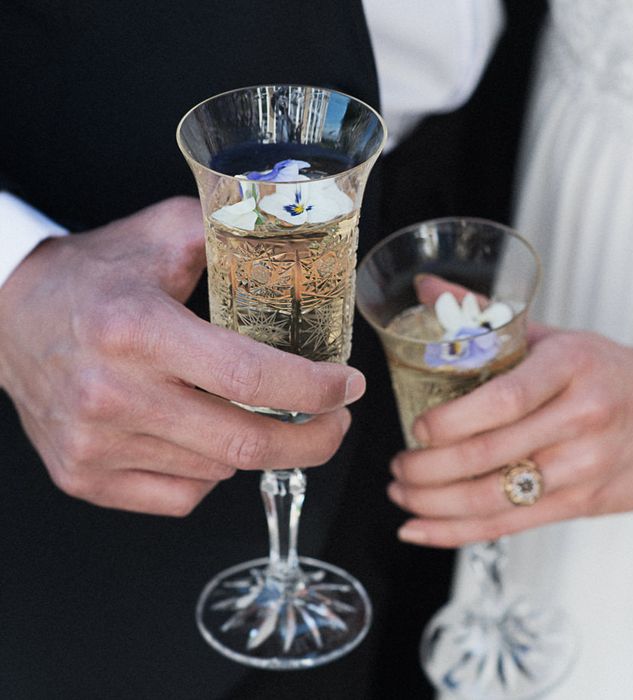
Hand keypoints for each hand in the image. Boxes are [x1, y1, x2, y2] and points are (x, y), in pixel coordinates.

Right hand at [0, 197, 364, 515]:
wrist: (9, 314)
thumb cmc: (92, 275)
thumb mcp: (162, 235)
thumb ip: (230, 236)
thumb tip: (297, 243)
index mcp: (137, 329)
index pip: (249, 376)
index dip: (313, 389)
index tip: (348, 386)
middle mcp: (112, 394)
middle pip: (244, 442)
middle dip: (312, 440)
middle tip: (336, 423)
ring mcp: (94, 444)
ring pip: (218, 471)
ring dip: (255, 447)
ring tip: (259, 416)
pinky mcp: (83, 475)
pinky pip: (180, 497)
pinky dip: (211, 474)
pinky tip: (207, 439)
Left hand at [387, 325, 632, 546]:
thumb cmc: (612, 371)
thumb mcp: (557, 336)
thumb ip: (486, 317)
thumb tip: (424, 286)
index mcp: (569, 366)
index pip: (504, 399)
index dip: (451, 421)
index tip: (416, 427)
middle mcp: (580, 418)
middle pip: (489, 454)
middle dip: (428, 469)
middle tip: (396, 466)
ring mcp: (584, 466)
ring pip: (494, 497)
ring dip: (435, 503)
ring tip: (401, 493)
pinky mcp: (584, 503)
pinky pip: (511, 524)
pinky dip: (458, 530)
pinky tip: (421, 528)